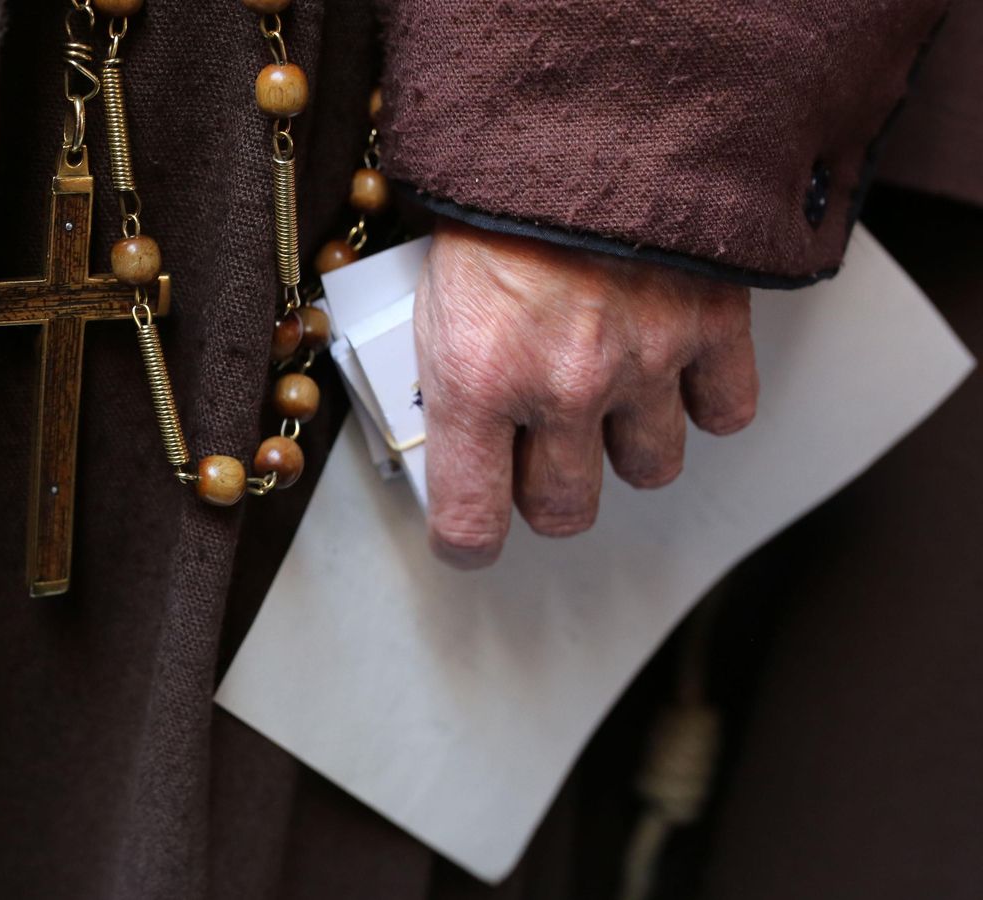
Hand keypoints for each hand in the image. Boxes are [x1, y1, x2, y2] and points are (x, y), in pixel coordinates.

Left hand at [415, 220, 758, 568]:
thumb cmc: (492, 197)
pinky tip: (672, 377)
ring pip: (646, 469)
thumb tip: (439, 431)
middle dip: (543, 492)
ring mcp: (643, 361)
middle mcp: (562, 385)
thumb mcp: (428, 292)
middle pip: (564, 509)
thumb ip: (440, 372)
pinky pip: (725, 414)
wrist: (575, 113)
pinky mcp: (709, 326)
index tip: (467, 533)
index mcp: (477, 378)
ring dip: (622, 449)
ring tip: (603, 405)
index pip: (471, 521)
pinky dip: (704, 404)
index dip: (465, 540)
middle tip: (533, 455)